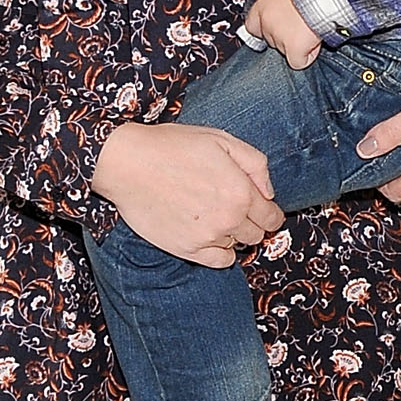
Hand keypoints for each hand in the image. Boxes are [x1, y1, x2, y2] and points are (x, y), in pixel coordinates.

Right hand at [89, 122, 281, 267]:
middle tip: (232, 206)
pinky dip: (221, 251)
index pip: (272, 217)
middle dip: (251, 222)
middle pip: (257, 234)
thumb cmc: (173, 147)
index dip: (270, 212)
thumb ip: (255, 164)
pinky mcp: (187, 249)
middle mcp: (229, 218)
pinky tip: (209, 234)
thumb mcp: (222, 139)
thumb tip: (269, 193)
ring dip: (232, 233)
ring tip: (212, 213)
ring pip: (237, 245)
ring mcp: (208, 237)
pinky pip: (220, 261)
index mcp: (241, 191)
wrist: (128, 163)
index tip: (261, 208)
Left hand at [245, 0, 321, 69]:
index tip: (274, 30)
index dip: (264, 30)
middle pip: (271, 40)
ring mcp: (278, 37)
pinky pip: (298, 62)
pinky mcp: (293, 49)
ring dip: (298, 44)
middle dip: (285, 36)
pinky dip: (307, 56)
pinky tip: (314, 43)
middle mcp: (267, 21)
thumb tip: (289, 3)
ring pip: (285, 51)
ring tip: (312, 29)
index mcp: (264, 4)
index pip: (252, 26)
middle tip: (301, 26)